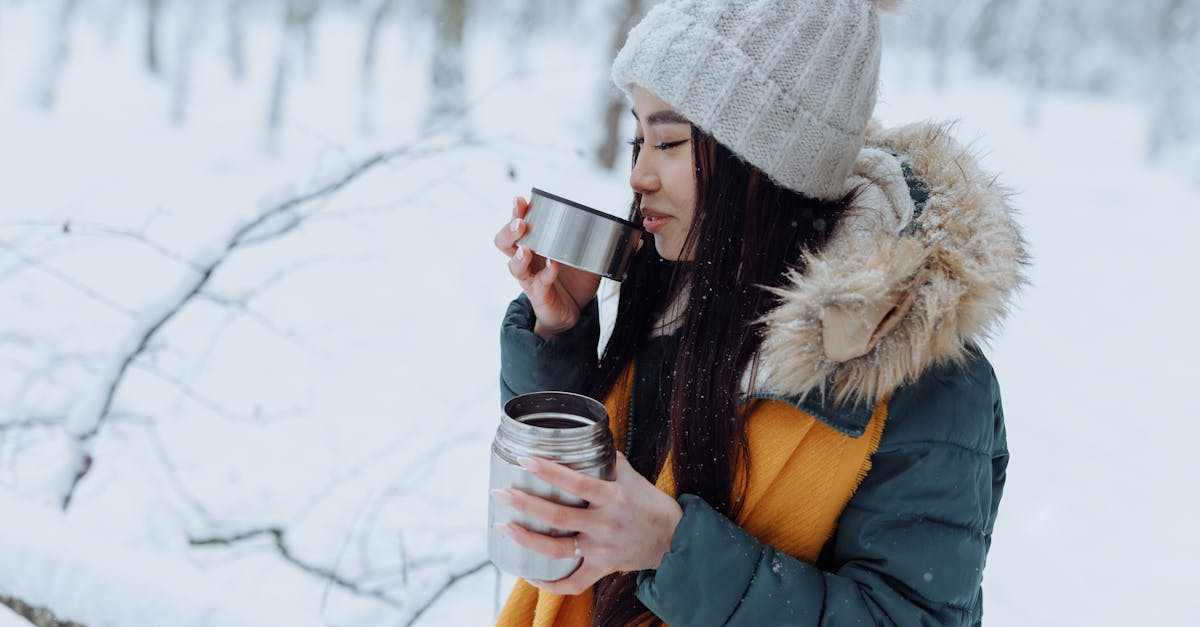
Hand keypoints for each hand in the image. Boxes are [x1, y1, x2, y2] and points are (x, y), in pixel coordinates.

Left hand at [492, 452, 682, 595]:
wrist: (675, 541)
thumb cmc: (652, 504)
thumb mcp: (633, 477)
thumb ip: (607, 461)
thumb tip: (582, 440)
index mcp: (614, 498)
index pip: (577, 484)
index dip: (550, 472)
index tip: (526, 460)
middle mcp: (605, 525)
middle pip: (558, 518)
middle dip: (525, 504)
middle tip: (500, 493)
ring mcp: (602, 551)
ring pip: (558, 550)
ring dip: (526, 539)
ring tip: (504, 526)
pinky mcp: (602, 569)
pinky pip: (573, 583)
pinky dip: (550, 583)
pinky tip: (529, 574)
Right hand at [493, 196, 601, 338]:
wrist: (573, 313)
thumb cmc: (575, 282)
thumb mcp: (591, 260)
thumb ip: (609, 247)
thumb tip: (640, 239)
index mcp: (538, 245)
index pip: (519, 224)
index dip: (517, 212)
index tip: (520, 200)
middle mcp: (529, 260)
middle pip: (505, 242)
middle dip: (510, 229)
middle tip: (520, 222)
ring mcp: (531, 278)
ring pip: (513, 265)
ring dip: (519, 254)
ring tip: (527, 248)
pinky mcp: (539, 295)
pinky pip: (537, 284)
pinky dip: (546, 274)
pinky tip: (553, 268)